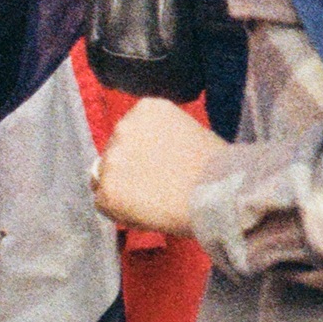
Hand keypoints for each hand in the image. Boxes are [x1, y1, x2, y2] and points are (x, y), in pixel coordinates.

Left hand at [93, 93, 222, 237]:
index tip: (160, 166)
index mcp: (145, 109)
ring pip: (106, 179)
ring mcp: (112, 159)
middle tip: (156, 186)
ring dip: (123, 190)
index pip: (128, 132)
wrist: (217, 192)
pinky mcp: (107, 191)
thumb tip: (142, 157)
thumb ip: (158, 138)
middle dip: (129, 169)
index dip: (143, 153)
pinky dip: (121, 212)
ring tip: (155, 201)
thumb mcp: (186, 131)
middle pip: (114, 153)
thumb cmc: (214, 166)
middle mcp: (123, 127)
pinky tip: (147, 212)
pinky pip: (105, 205)